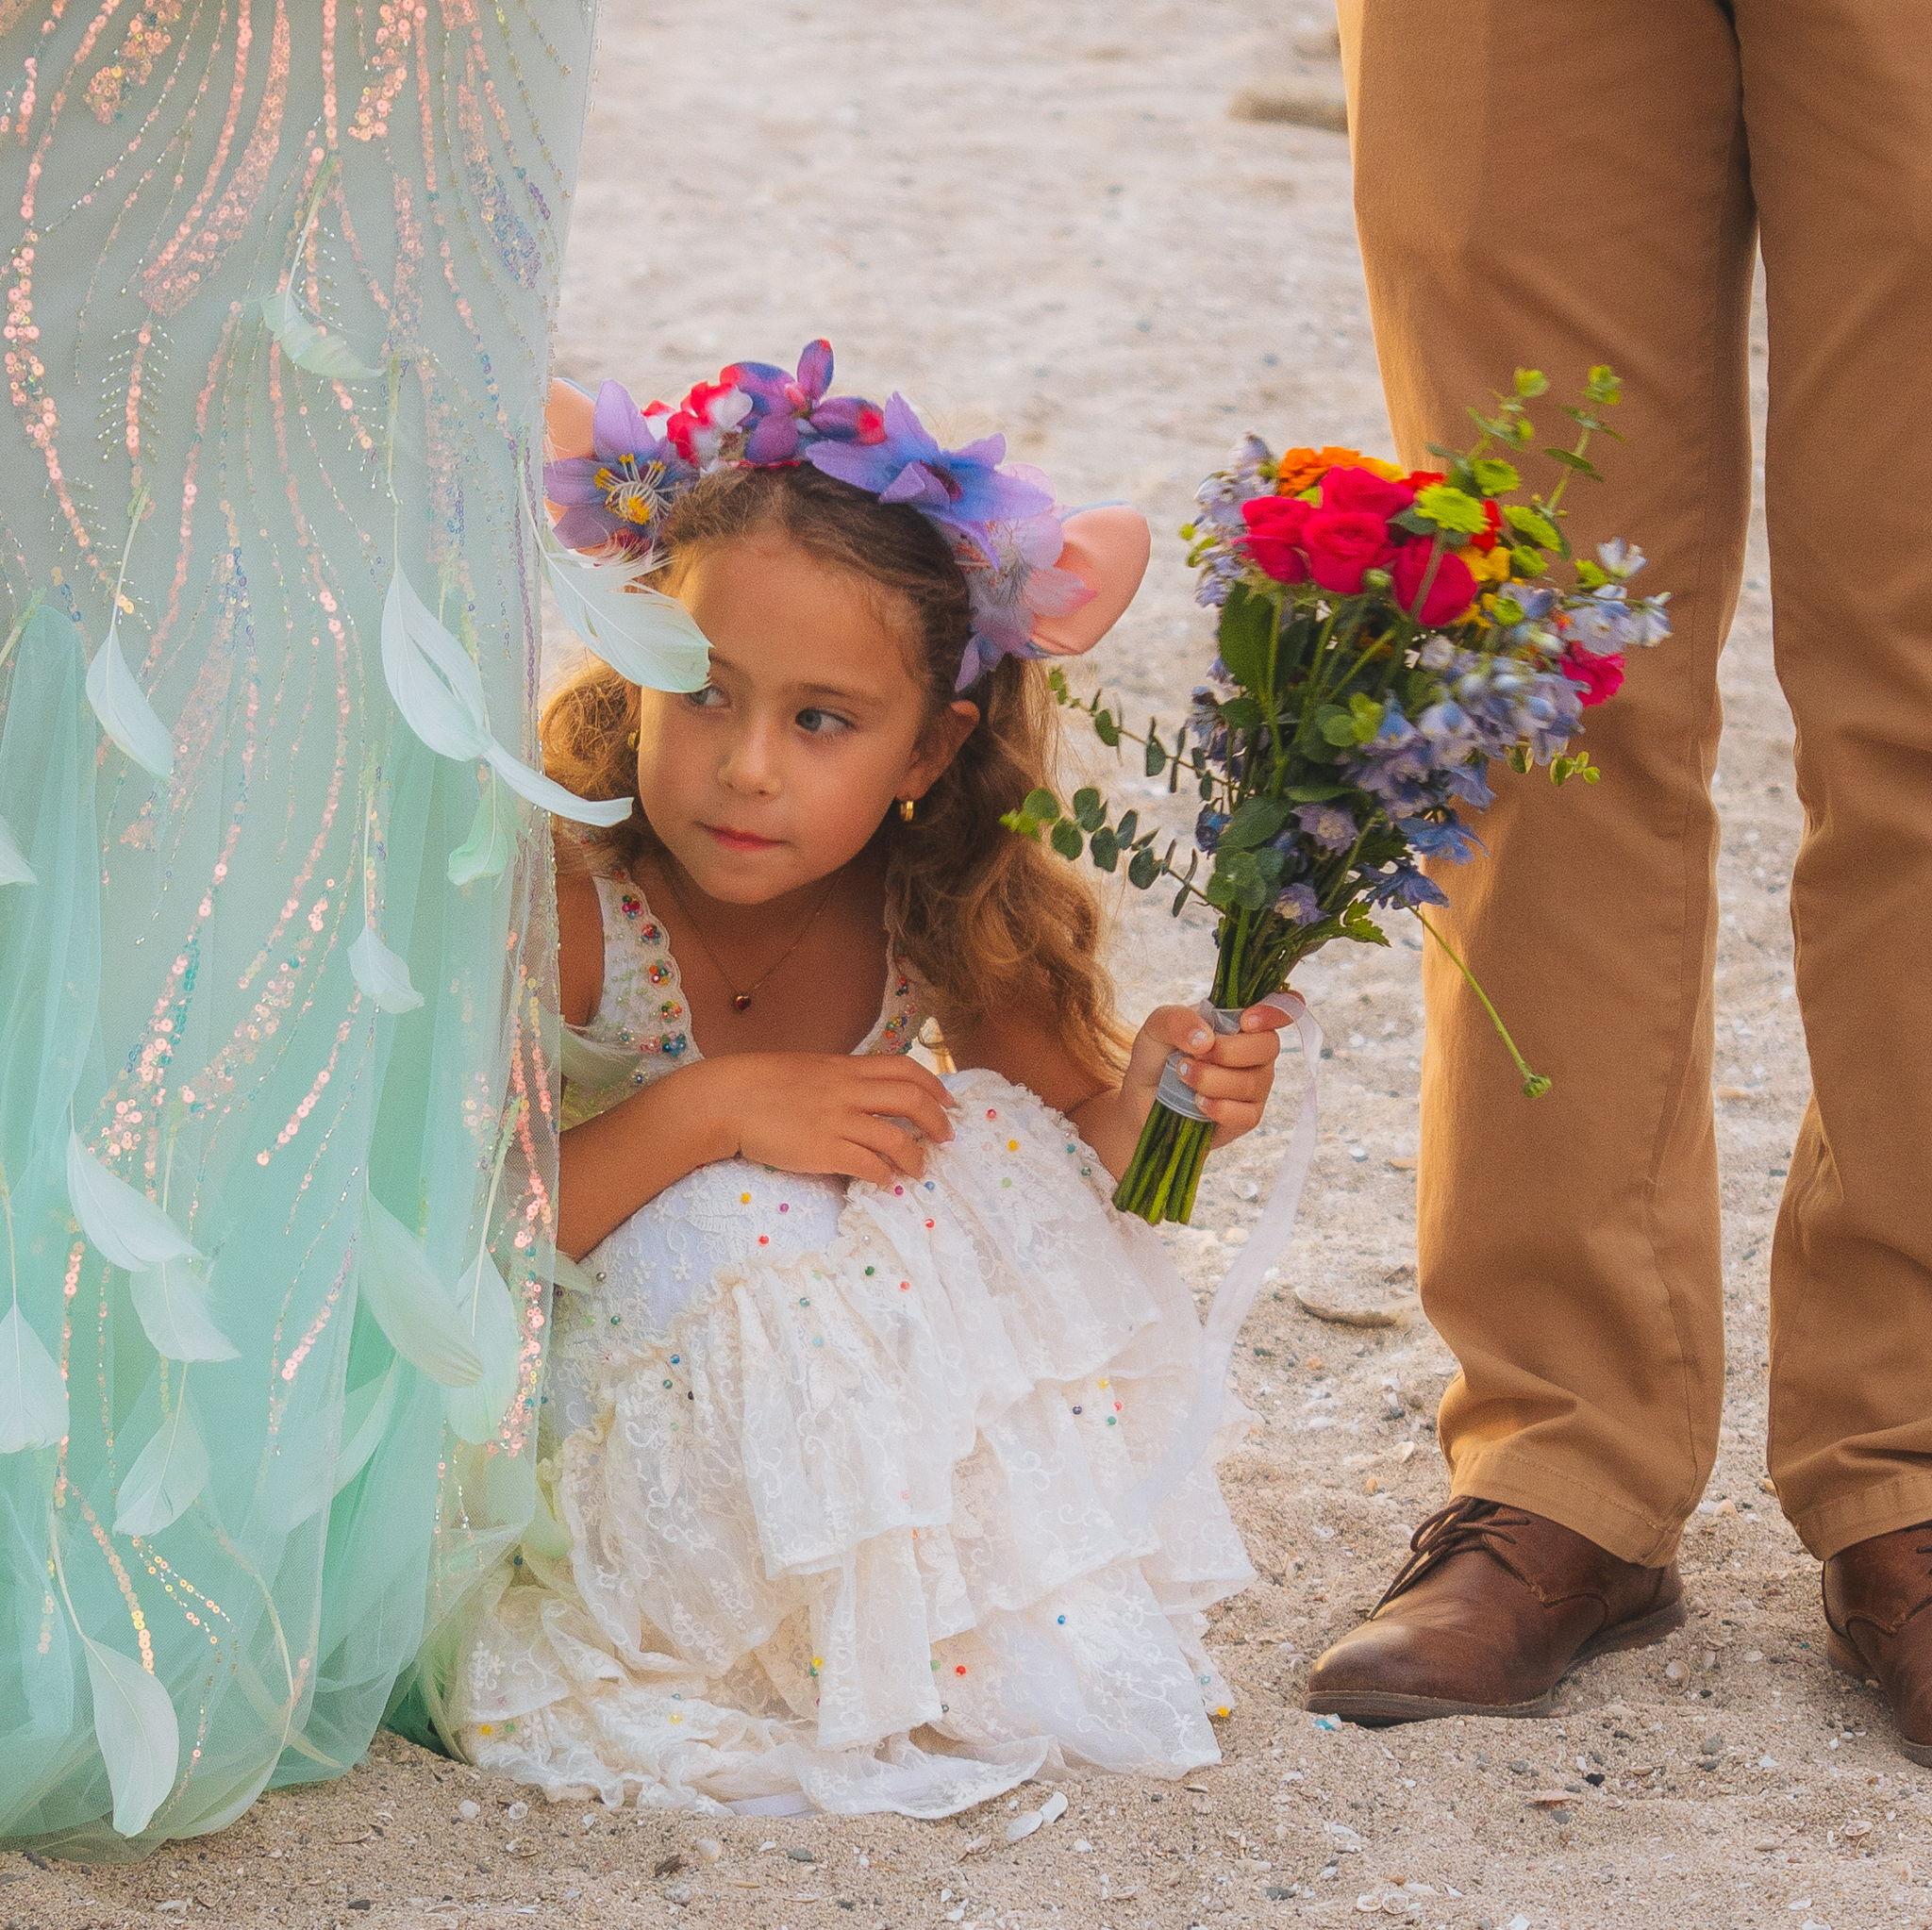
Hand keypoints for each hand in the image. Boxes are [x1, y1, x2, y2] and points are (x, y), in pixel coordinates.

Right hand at [682, 1051, 957, 1185]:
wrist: (727, 1099)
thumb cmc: (760, 1083)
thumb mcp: (808, 1069)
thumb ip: (838, 1079)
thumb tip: (861, 1094)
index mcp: (845, 1068)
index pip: (904, 1068)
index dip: (934, 1085)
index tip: (948, 1102)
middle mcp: (848, 1091)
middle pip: (911, 1100)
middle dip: (937, 1120)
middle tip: (946, 1138)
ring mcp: (837, 1121)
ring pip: (896, 1137)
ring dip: (915, 1156)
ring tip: (919, 1169)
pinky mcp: (823, 1150)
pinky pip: (867, 1164)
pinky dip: (884, 1174)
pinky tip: (885, 1181)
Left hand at [1122, 1001, 1293, 1147]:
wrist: (1141, 1100)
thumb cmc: (1157, 1058)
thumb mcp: (1157, 1027)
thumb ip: (1178, 1019)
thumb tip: (1206, 1037)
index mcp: (1240, 1022)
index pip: (1281, 1009)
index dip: (1276, 1011)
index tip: (1246, 1021)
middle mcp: (1255, 1051)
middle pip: (1270, 1045)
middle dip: (1228, 1051)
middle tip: (1193, 1055)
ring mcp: (1255, 1085)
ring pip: (1254, 1082)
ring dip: (1212, 1079)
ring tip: (1183, 1076)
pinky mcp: (1246, 1117)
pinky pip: (1246, 1114)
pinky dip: (1218, 1107)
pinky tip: (1197, 1102)